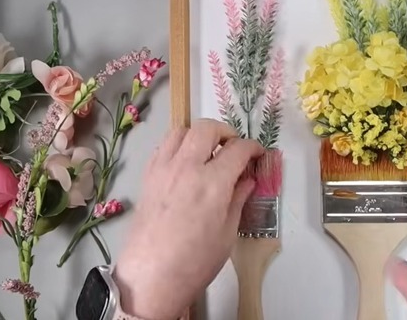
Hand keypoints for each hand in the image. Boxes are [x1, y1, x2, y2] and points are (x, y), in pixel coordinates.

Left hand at [113, 118, 263, 319]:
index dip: (253, 148)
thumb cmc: (194, 261)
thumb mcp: (227, 232)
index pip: (238, 149)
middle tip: (234, 147)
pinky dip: (178, 146)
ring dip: (198, 135)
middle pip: (206, 128)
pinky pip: (163, 147)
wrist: (151, 278)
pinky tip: (186, 163)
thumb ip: (238, 199)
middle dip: (225, 132)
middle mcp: (186, 168)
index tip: (258, 154)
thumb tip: (246, 181)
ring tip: (208, 151)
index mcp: (212, 183)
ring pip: (180, 131)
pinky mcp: (147, 178)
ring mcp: (163, 170)